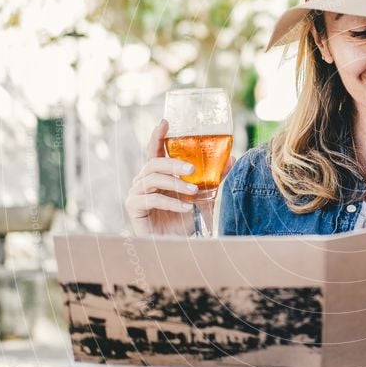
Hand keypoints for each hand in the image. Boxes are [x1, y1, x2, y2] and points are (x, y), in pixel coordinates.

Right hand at [124, 119, 234, 235]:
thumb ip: (214, 178)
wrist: (176, 245)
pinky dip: (170, 202)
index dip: (158, 135)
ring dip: (176, 184)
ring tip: (194, 191)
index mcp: (159, 173)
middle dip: (174, 163)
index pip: (155, 149)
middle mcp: (144, 179)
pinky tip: (186, 208)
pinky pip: (151, 198)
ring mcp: (137, 192)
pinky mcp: (134, 207)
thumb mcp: (204, 196)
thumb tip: (231, 158)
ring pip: (153, 178)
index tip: (166, 122)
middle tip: (193, 169)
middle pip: (154, 162)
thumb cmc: (186, 218)